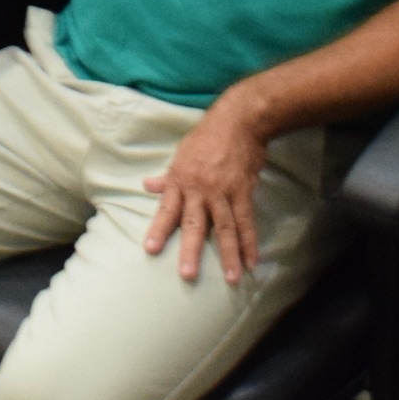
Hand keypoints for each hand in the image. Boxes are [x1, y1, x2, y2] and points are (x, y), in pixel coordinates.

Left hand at [141, 96, 271, 283]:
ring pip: (224, 227)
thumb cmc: (207, 136)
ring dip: (228, 254)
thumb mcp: (181, 154)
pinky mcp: (243, 191)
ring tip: (232, 278)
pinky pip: (247, 220)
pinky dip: (250, 241)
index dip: (159, 229)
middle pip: (194, 224)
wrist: (238, 120)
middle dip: (191, 250)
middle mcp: (200, 189)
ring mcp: (223, 191)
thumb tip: (147, 186)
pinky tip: (252, 260)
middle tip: (187, 274)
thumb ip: (167, 176)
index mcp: (180, 181)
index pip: (167, 209)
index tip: (151, 249)